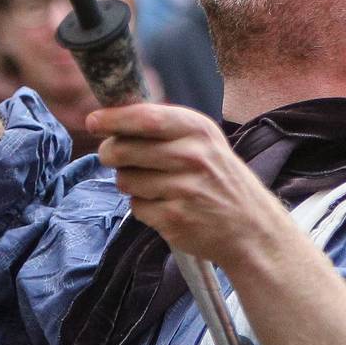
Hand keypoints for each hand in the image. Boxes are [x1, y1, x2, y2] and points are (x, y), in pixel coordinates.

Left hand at [92, 103, 296, 266]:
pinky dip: (143, 206)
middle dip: (110, 153)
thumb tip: (112, 117)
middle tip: (113, 156)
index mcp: (199, 130)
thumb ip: (164, 128)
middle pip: (124, 149)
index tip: (94, 121)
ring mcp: (184, 190)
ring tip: (154, 185)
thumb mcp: (204, 142)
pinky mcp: (174, 219)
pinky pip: (136, 206)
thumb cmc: (219, 180)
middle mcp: (193, 157)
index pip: (144, 118)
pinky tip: (165, 206)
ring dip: (129, 182)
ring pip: (125, 179)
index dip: (113, 119)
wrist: (251, 227)